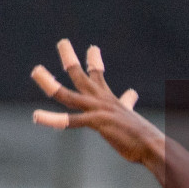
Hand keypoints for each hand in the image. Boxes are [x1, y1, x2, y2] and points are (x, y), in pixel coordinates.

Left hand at [32, 41, 163, 166]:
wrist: (153, 145)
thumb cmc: (144, 136)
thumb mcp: (130, 116)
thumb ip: (126, 104)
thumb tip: (131, 94)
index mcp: (109, 100)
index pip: (99, 75)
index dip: (94, 61)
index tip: (92, 49)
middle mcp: (102, 100)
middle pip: (81, 75)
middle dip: (70, 58)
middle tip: (62, 42)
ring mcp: (98, 110)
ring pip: (67, 94)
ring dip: (49, 83)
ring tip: (35, 71)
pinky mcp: (97, 122)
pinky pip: (70, 120)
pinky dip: (53, 119)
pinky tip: (37, 116)